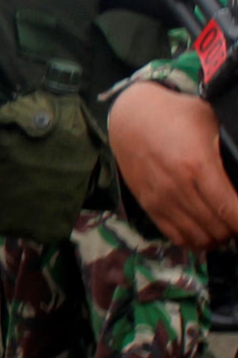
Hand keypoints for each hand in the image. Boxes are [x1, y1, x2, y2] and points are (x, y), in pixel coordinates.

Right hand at [110, 81, 237, 249]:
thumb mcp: (211, 122)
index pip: (232, 211)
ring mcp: (162, 199)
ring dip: (219, 238)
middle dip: (236, 229)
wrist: (130, 117)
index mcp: (199, 166)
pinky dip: (196, 241)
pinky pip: (177, 237)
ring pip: (200, 238)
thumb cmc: (177, 116)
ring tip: (227, 226)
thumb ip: (231, 147)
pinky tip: (207, 233)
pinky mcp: (149, 205)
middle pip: (219, 228)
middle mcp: (179, 188)